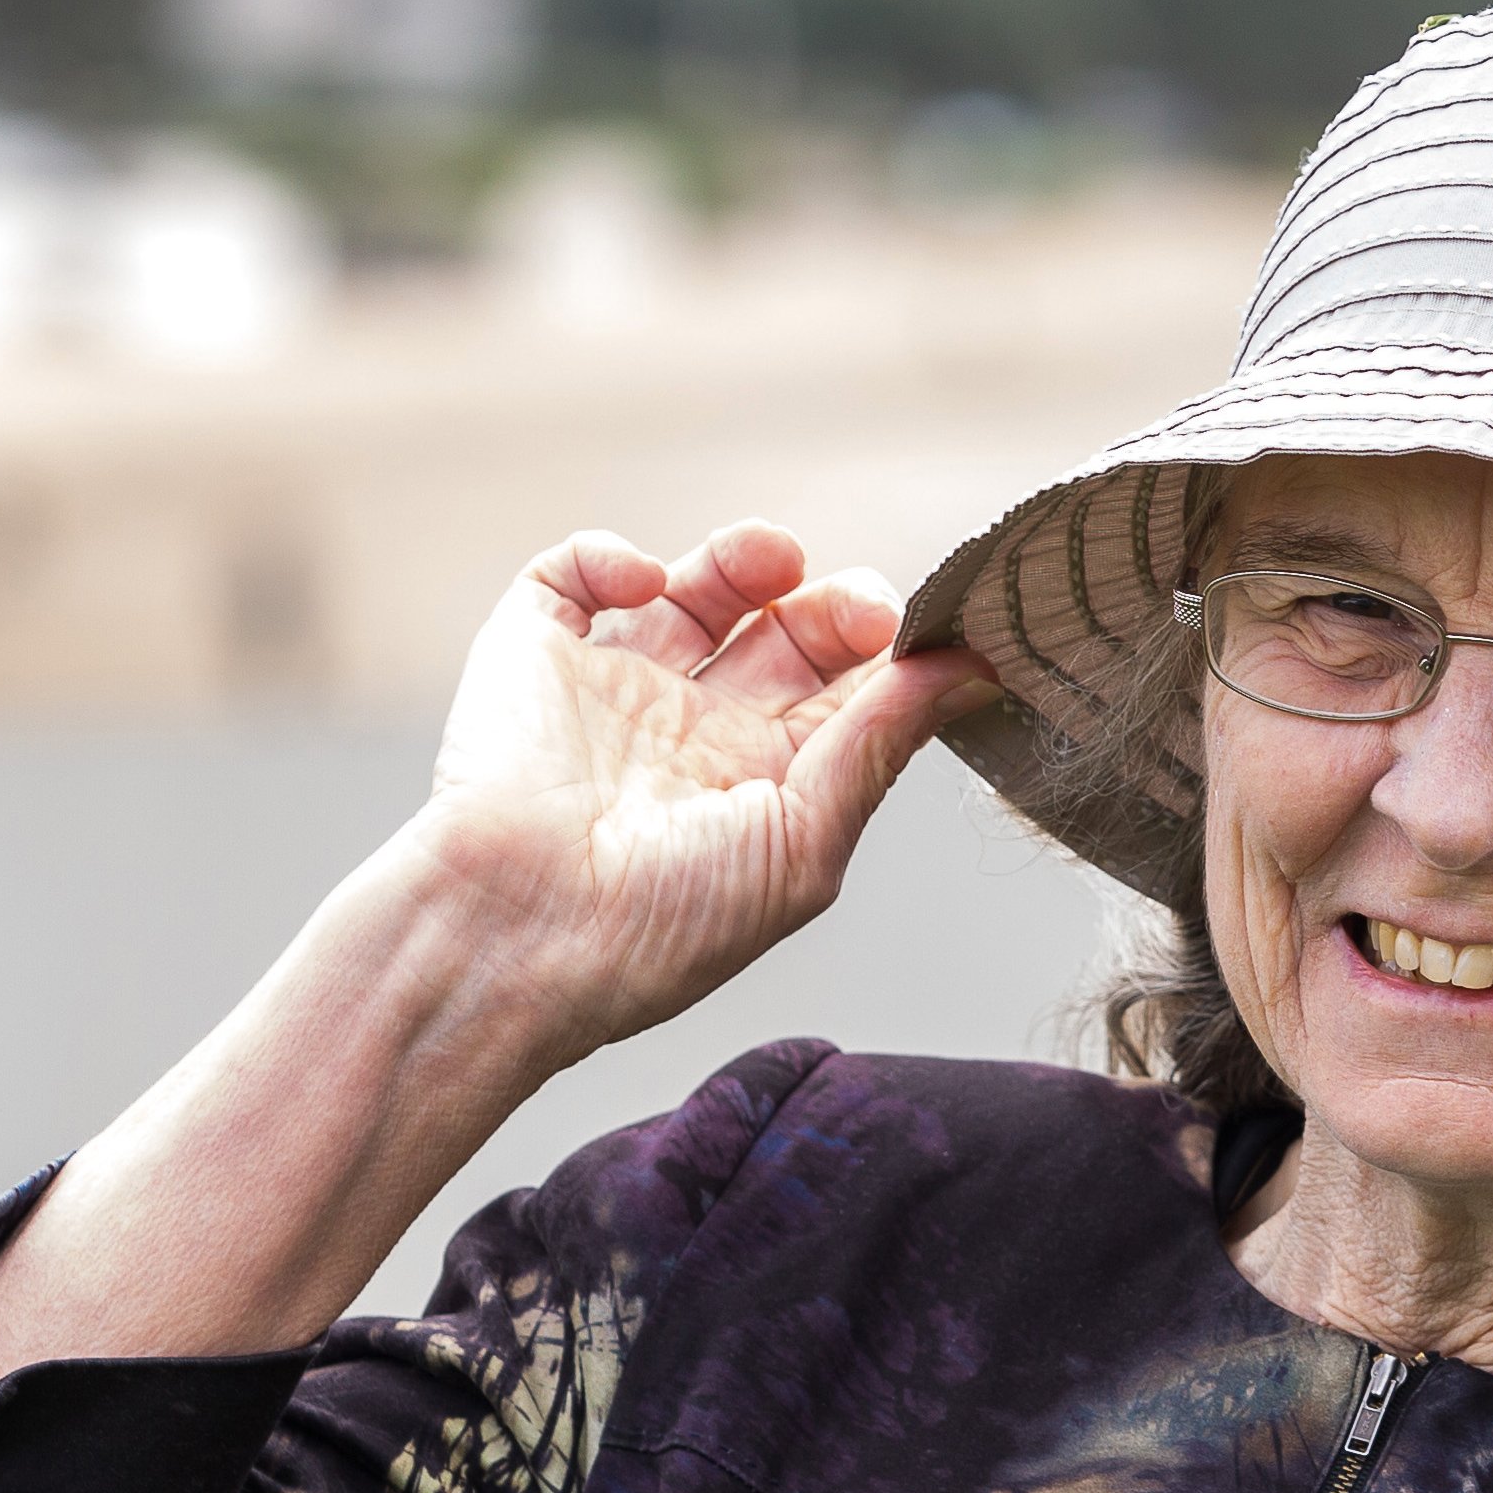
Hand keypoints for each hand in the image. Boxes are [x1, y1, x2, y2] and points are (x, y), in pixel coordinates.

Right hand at [406, 519, 991, 1069]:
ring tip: (771, 558)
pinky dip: (609, 557)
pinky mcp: (530, 657)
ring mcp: (611, 691)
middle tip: (857, 605)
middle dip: (825, 605)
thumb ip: (880, 744)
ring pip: (687, 592)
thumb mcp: (803, 842)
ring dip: (740, 559)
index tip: (919, 631)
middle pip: (778, 637)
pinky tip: (643, 582)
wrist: (519, 935)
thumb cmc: (663, 924)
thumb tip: (973, 670)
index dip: (882, 654)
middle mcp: (690, 737)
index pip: (840, 697)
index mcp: (759, 789)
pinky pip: (569, 579)